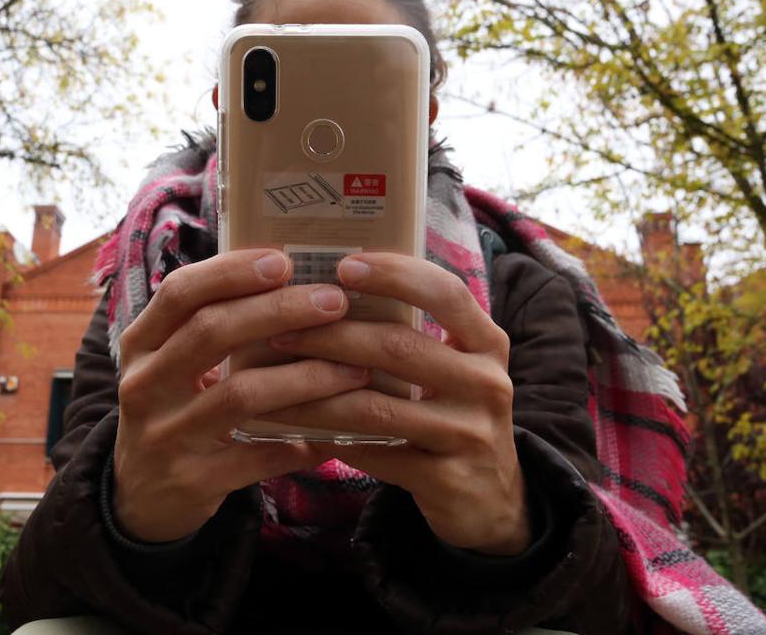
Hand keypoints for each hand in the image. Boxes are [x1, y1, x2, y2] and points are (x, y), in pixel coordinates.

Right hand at [112, 249, 364, 541]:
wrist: (141, 496)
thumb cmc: (174, 409)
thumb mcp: (173, 363)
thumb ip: (213, 324)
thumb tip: (291, 274)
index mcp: (141, 344)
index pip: (180, 292)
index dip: (231, 272)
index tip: (284, 260)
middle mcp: (144, 385)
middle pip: (211, 332)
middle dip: (279, 311)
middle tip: (334, 302)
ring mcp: (164, 435)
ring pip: (240, 395)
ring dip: (305, 378)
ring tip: (354, 367)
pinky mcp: (191, 480)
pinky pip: (257, 457)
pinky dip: (301, 444)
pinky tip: (337, 435)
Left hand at [263, 252, 529, 555]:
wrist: (492, 499)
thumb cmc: (453, 415)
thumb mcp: (452, 369)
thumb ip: (413, 334)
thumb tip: (329, 291)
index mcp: (487, 343)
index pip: (445, 293)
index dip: (395, 274)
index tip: (342, 265)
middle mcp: (487, 383)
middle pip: (400, 347)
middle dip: (332, 335)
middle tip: (281, 329)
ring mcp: (470, 434)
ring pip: (378, 407)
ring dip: (317, 392)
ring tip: (273, 381)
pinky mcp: (447, 480)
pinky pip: (374, 453)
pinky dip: (329, 438)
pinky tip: (294, 427)